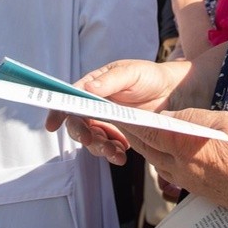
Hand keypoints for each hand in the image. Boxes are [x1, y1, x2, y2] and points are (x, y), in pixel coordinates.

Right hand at [44, 59, 186, 161]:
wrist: (174, 92)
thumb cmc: (151, 76)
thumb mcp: (132, 73)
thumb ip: (110, 80)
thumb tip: (86, 89)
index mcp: (94, 84)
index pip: (70, 97)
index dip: (59, 110)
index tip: (52, 124)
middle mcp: (96, 103)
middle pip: (77, 122)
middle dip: (82, 134)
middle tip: (92, 140)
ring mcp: (107, 120)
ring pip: (91, 139)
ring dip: (98, 148)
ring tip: (115, 151)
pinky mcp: (118, 134)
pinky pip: (107, 147)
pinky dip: (111, 153)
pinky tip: (122, 155)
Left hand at [120, 108, 227, 210]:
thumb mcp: (223, 120)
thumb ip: (191, 117)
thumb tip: (167, 117)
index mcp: (187, 148)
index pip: (150, 132)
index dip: (132, 121)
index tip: (119, 111)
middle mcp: (183, 169)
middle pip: (150, 149)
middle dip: (135, 133)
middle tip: (124, 119)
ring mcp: (190, 182)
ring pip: (158, 162)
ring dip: (148, 147)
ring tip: (142, 132)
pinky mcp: (198, 190)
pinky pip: (172, 173)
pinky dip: (163, 159)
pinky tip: (167, 151)